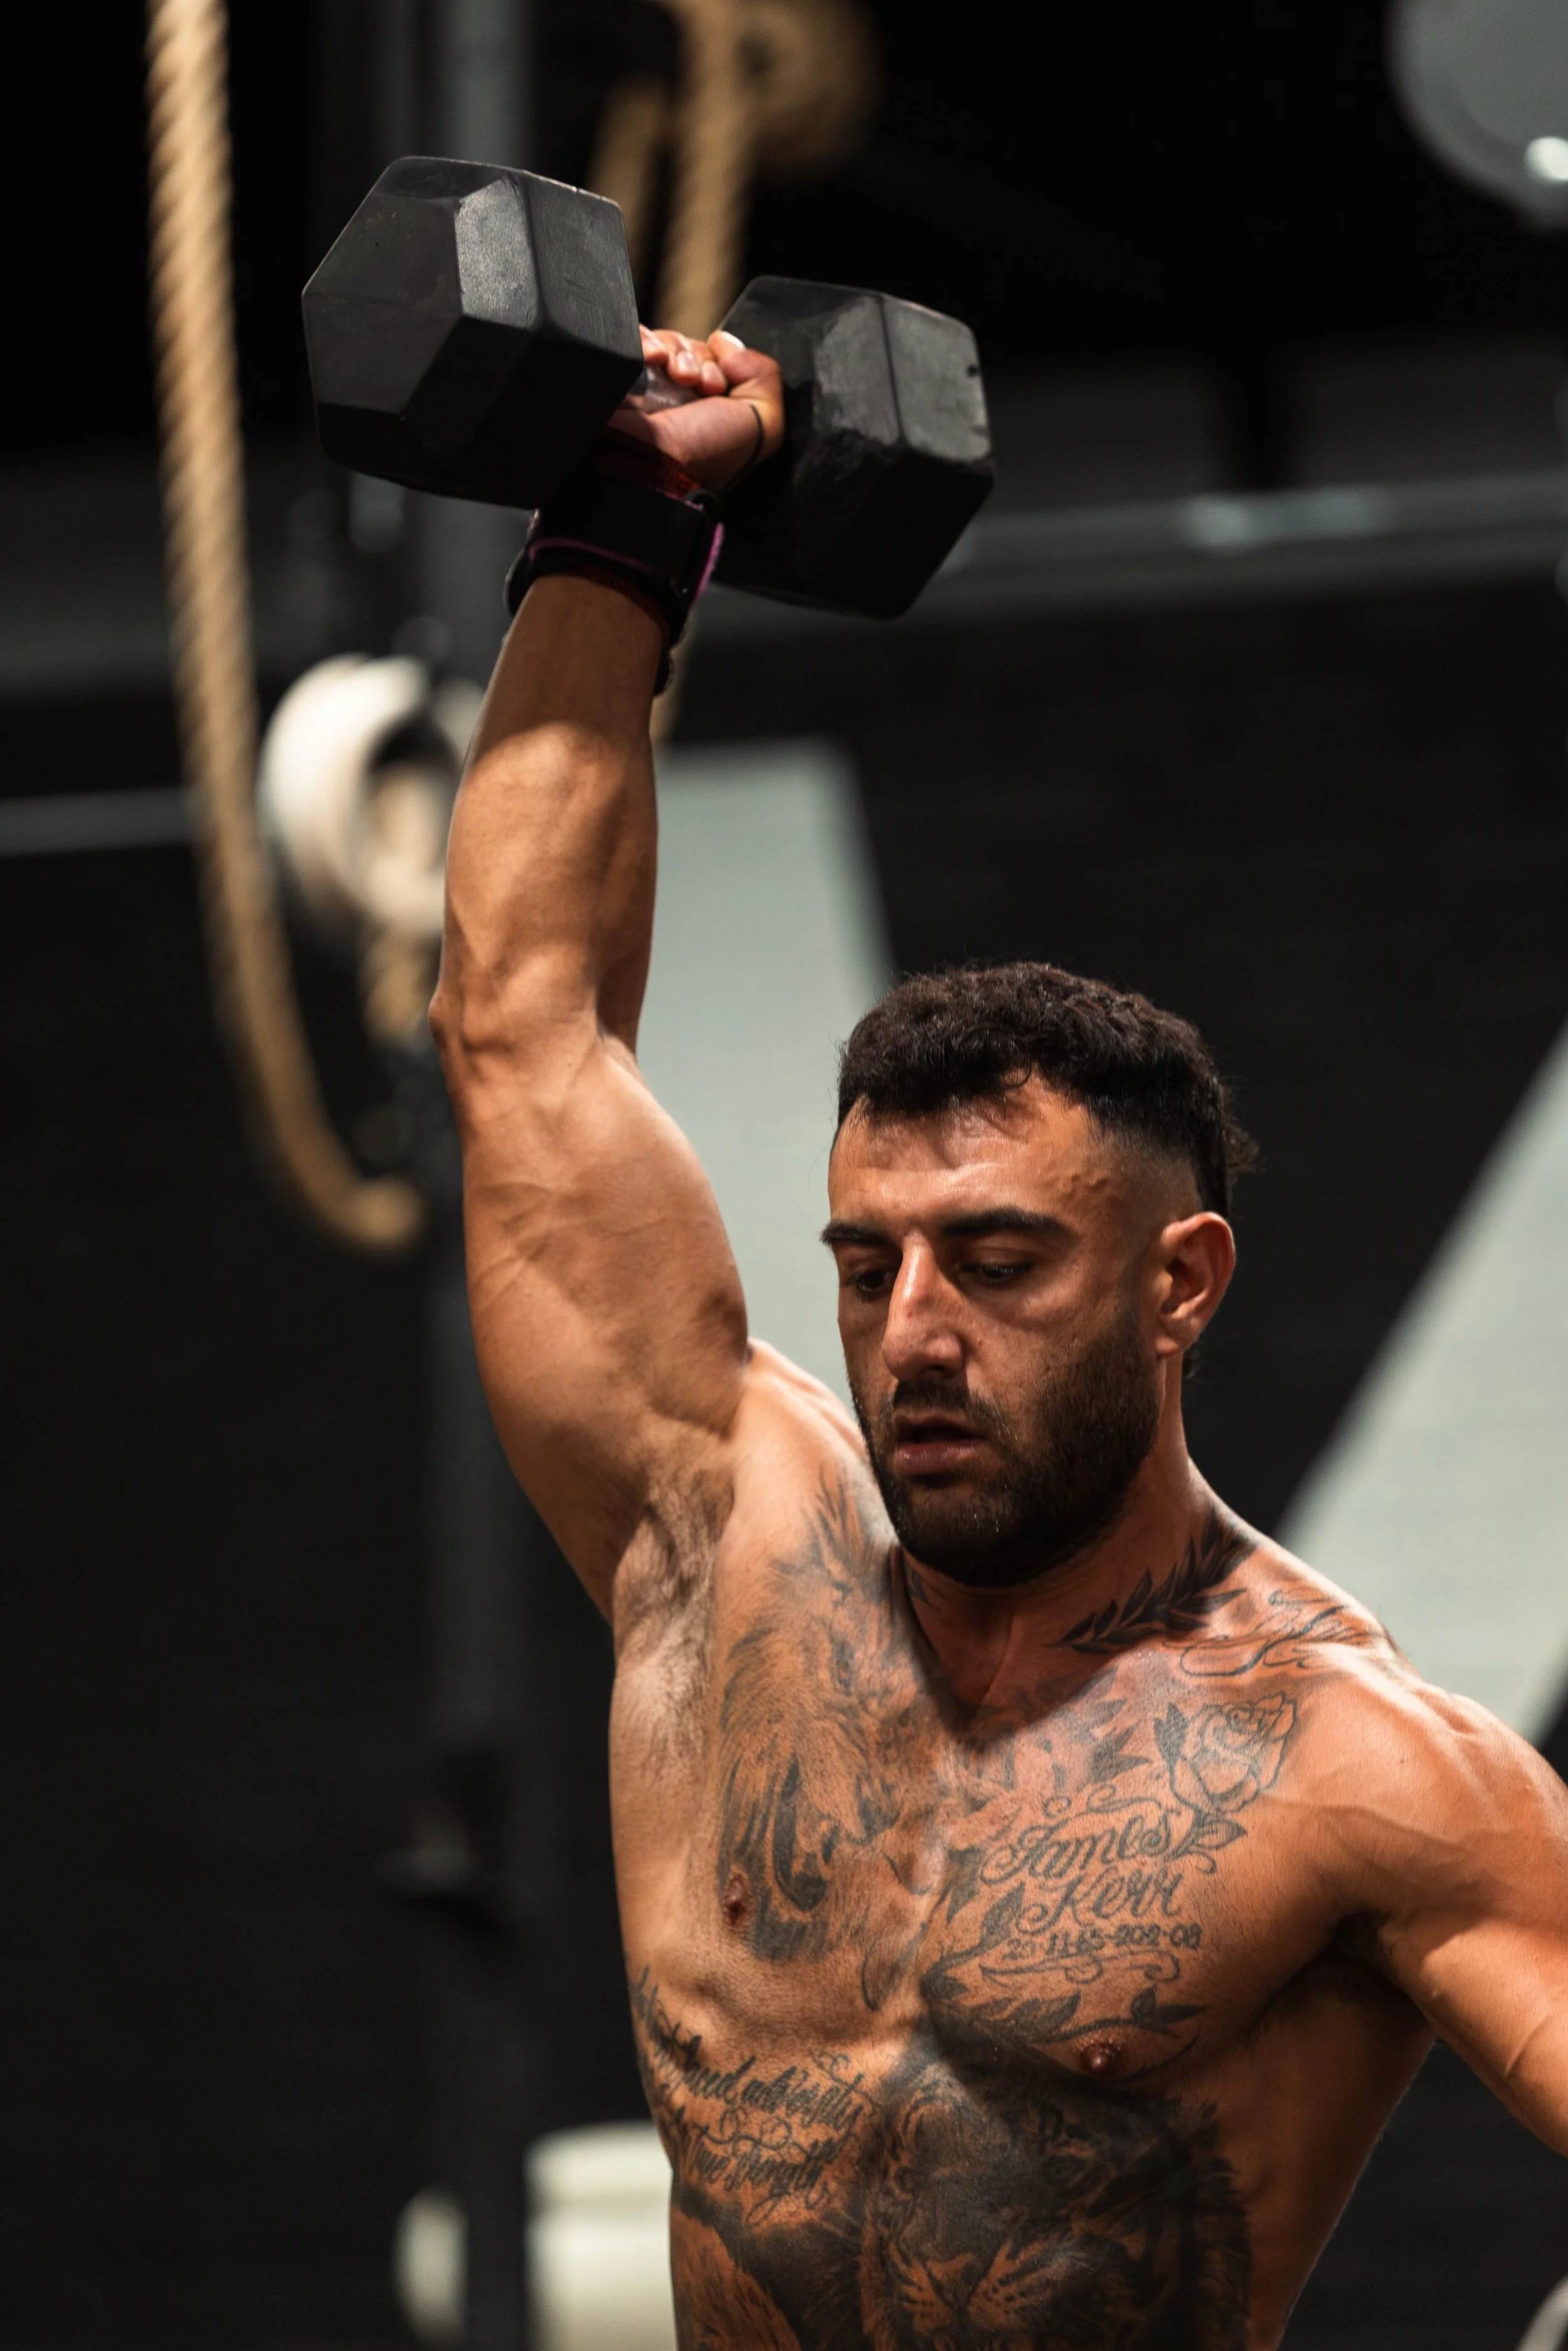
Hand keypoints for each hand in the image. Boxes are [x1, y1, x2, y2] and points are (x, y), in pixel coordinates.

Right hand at [611, 327, 784, 492]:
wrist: (652, 466)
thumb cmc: (706, 454)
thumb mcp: (763, 426)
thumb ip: (765, 377)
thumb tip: (726, 343)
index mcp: (710, 413)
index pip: (721, 362)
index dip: (725, 365)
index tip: (718, 388)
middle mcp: (678, 400)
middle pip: (695, 348)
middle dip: (702, 359)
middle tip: (699, 385)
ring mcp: (646, 387)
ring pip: (667, 340)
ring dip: (677, 350)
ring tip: (675, 375)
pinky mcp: (618, 373)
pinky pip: (633, 336)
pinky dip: (645, 340)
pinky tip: (651, 358)